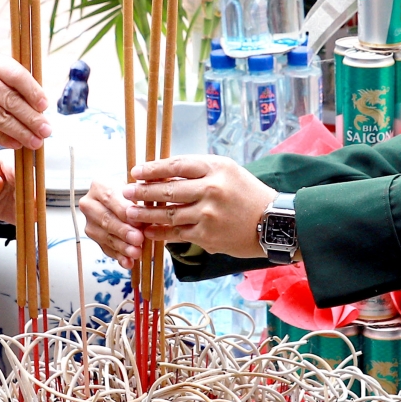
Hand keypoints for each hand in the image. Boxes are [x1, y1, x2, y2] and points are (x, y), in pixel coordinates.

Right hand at [0, 51, 49, 147]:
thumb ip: (2, 78)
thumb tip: (35, 97)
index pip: (17, 74)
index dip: (34, 91)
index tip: (45, 106)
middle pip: (12, 99)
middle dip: (33, 117)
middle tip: (47, 129)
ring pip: (2, 117)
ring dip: (23, 131)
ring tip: (37, 141)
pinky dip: (4, 138)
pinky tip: (17, 144)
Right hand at [79, 177, 143, 265]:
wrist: (125, 202)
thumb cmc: (134, 193)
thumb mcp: (140, 188)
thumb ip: (145, 196)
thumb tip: (153, 209)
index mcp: (99, 185)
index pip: (110, 197)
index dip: (124, 210)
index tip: (138, 220)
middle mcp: (90, 203)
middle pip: (106, 219)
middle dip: (123, 231)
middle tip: (138, 239)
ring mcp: (89, 222)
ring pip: (105, 236)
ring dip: (122, 246)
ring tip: (136, 253)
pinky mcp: (94, 238)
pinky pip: (106, 249)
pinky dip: (119, 256)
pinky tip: (128, 262)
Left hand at [116, 156, 274, 258]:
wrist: (273, 223)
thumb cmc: (248, 194)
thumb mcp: (228, 171)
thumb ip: (200, 171)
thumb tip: (165, 174)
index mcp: (216, 168)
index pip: (176, 165)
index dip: (152, 168)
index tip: (136, 171)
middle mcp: (211, 189)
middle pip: (167, 190)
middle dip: (142, 191)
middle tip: (126, 191)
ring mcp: (208, 214)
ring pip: (168, 214)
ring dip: (145, 214)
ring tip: (130, 213)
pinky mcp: (207, 236)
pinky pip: (176, 233)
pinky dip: (159, 233)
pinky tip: (148, 231)